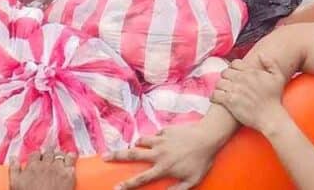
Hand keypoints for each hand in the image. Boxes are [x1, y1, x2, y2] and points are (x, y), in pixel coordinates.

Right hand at [9, 147, 75, 189]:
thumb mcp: (15, 184)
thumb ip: (13, 169)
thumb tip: (13, 158)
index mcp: (32, 166)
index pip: (35, 153)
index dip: (38, 155)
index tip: (39, 157)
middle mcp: (46, 164)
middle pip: (49, 152)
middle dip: (49, 153)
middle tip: (50, 156)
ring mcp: (58, 168)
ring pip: (60, 153)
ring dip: (60, 154)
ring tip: (60, 156)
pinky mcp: (69, 173)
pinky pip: (71, 159)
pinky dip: (71, 156)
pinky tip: (71, 157)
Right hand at [105, 123, 221, 189]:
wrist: (209, 136)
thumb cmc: (202, 160)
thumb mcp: (191, 180)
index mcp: (163, 167)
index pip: (141, 179)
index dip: (127, 185)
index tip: (115, 188)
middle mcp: (159, 153)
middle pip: (133, 155)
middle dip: (117, 156)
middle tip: (104, 156)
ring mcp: (162, 139)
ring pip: (142, 141)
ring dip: (136, 144)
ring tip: (133, 146)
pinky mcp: (167, 130)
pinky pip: (156, 134)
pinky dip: (154, 138)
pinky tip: (160, 140)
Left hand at [211, 55, 290, 135]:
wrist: (271, 117)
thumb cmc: (275, 99)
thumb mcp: (278, 77)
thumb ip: (270, 63)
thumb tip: (261, 55)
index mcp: (251, 71)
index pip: (234, 63)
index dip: (232, 68)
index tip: (233, 75)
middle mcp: (242, 78)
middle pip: (225, 72)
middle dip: (225, 78)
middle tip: (227, 84)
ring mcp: (235, 89)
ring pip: (219, 83)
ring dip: (219, 87)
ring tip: (222, 92)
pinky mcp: (230, 101)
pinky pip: (215, 95)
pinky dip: (214, 97)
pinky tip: (217, 99)